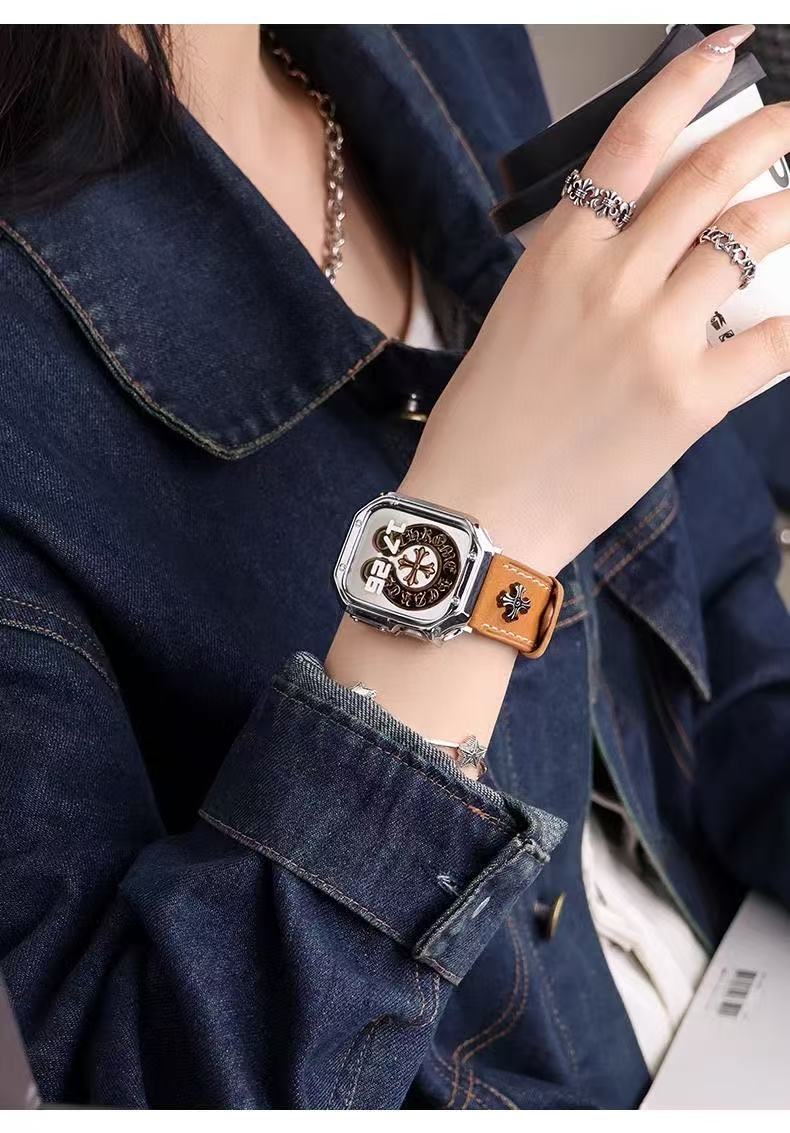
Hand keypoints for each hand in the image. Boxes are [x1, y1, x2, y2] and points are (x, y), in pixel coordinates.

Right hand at [402, 24, 788, 575]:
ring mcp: (654, 337)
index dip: (685, 81)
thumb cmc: (487, 425)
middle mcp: (611, 281)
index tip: (723, 50)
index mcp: (558, 256)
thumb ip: (582, 272)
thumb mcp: (519, 321)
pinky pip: (774, 340)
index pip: (632, 139)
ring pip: (751, 242)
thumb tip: (652, 247)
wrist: (481, 510)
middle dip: (771, 132)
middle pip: (711, 177)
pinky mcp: (690, 398)